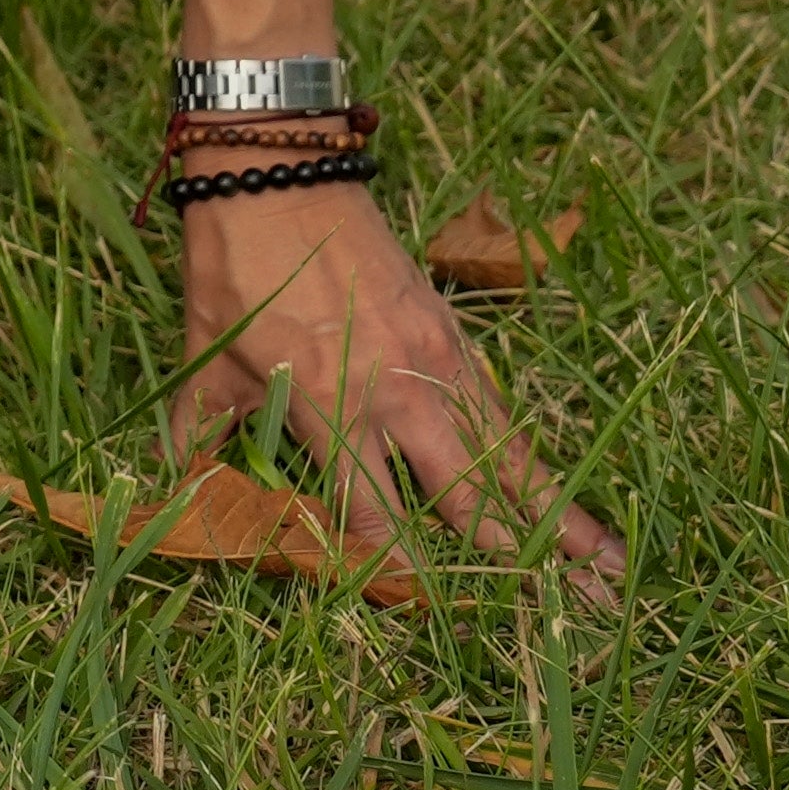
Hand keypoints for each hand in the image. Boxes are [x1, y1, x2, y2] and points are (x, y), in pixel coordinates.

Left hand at [174, 176, 620, 600]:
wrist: (278, 174)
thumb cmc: (233, 271)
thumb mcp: (205, 362)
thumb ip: (201, 437)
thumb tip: (182, 495)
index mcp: (329, 406)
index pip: (372, 513)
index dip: (397, 570)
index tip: (429, 615)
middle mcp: (395, 393)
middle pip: (467, 495)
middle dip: (518, 558)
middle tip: (576, 610)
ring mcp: (436, 362)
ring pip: (505, 455)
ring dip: (556, 513)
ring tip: (607, 567)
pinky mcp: (453, 334)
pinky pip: (500, 411)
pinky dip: (534, 457)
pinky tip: (564, 492)